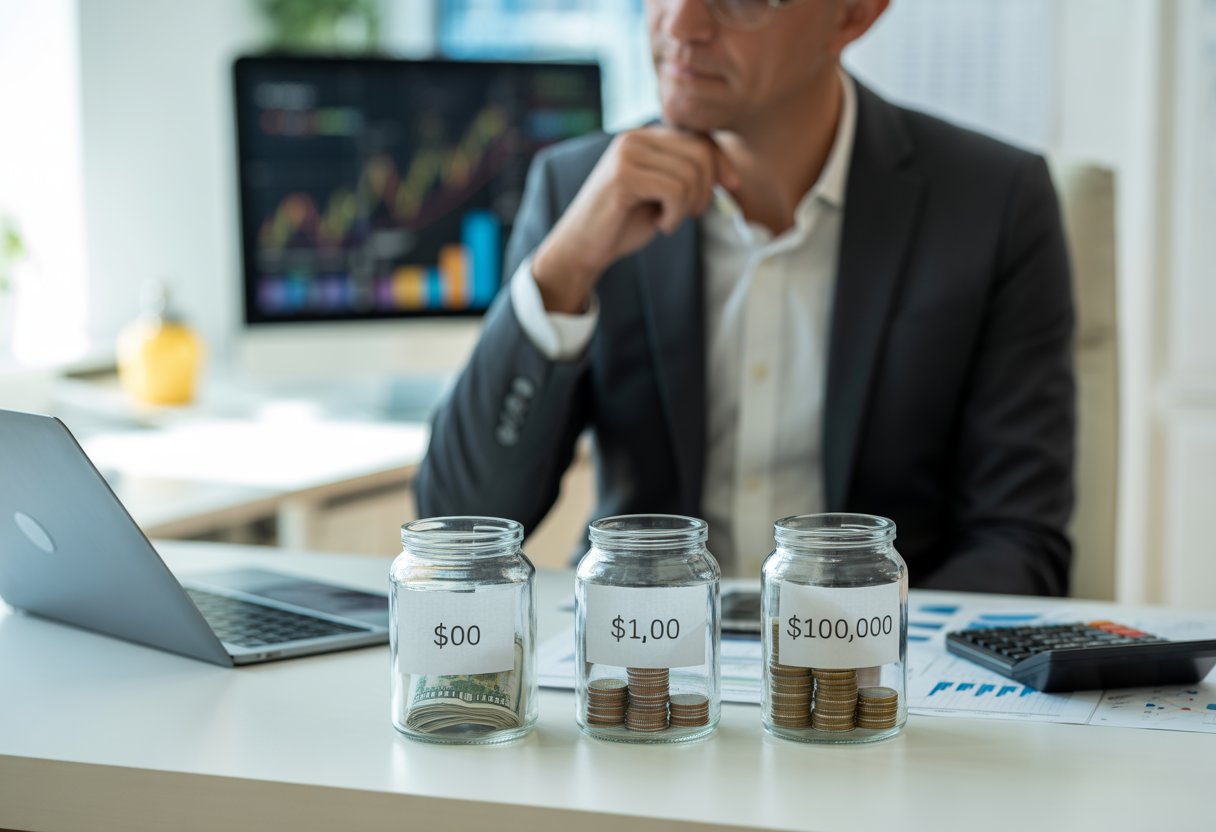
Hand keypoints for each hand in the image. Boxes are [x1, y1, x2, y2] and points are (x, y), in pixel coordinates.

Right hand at [531, 126, 738, 313]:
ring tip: (669, 219)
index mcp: (645, 137)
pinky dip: (676, 214)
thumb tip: (731, 173)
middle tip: (689, 213)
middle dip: (707, 189)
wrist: (582, 247)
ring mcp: (627, 154)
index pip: (699, 136)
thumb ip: (687, 175)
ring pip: (690, 173)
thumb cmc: (623, 223)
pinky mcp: (623, 176)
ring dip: (689, 206)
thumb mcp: (663, 193)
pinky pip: (674, 189)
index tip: (732, 186)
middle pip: (701, 152)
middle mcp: (635, 137)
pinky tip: (661, 224)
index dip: (722, 161)